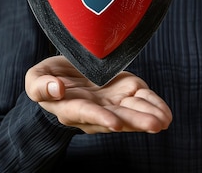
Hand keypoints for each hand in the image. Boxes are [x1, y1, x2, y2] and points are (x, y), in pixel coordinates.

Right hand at [26, 56, 171, 133]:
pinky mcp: (126, 94)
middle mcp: (95, 111)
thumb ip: (41, 85)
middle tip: (154, 125)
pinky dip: (154, 106)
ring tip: (165, 120)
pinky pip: (141, 102)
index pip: (86, 114)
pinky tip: (166, 114)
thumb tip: (56, 89)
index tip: (115, 124)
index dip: (100, 118)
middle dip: (136, 121)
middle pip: (117, 118)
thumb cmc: (48, 79)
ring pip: (133, 112)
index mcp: (71, 109)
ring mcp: (113, 104)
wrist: (66, 75)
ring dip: (149, 116)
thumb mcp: (36, 78)